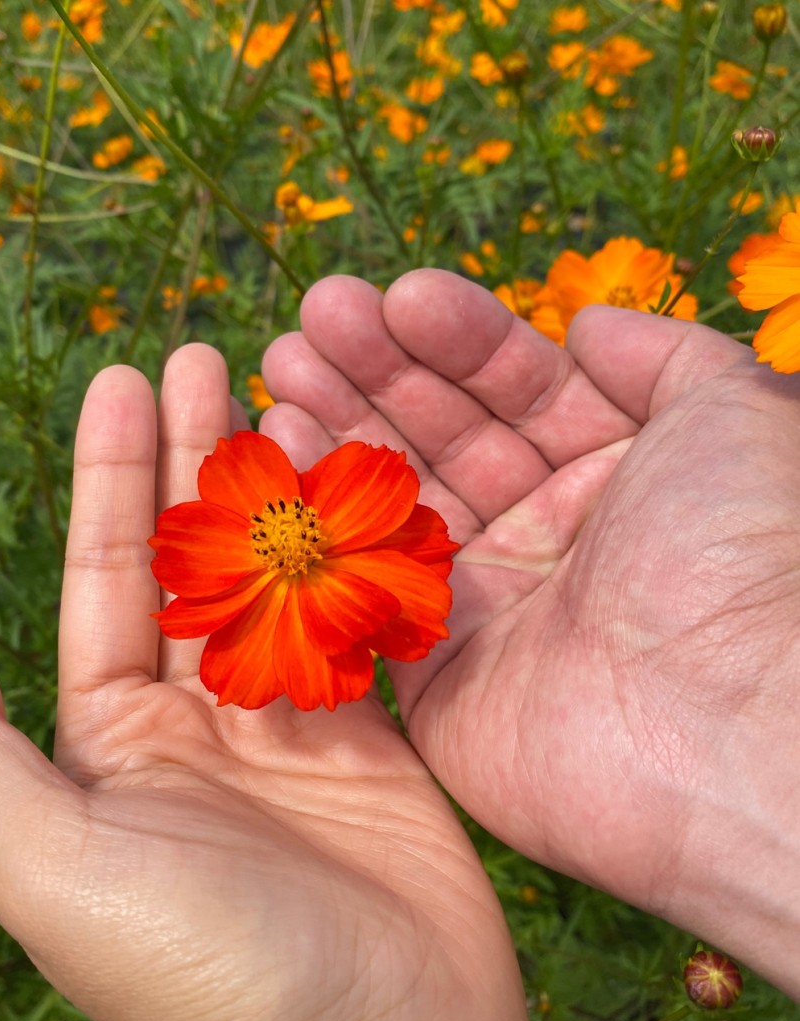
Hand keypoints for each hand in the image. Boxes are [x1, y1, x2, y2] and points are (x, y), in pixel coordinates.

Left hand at [0, 344, 528, 1020]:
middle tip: (212, 352)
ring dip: (283, 487)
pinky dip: (365, 553)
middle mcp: (199, 722)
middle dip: (199, 456)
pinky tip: (368, 486)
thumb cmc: (203, 979)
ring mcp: (295, 726)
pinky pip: (365, 623)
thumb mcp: (58, 869)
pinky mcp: (380, 741)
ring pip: (284, 576)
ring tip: (288, 393)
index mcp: (114, 740)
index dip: (117, 475)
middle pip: (198, 558)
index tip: (127, 380)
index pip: (110, 578)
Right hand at [261, 269, 799, 997]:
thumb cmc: (740, 552)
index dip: (458, 337)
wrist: (725, 725)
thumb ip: (665, 353)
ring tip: (280, 362)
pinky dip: (319, 523)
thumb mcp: (735, 409)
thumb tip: (589, 325)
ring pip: (396, 501)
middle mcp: (552, 534)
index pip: (520, 386)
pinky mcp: (436, 673)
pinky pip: (364, 584)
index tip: (397, 295)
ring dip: (337, 426)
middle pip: (447, 433)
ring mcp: (491, 604)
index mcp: (619, 473)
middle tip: (314, 316)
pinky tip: (279, 450)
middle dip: (379, 369)